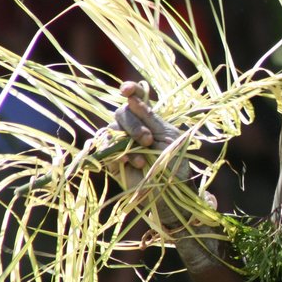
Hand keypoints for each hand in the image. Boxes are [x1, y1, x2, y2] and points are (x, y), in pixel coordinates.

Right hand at [111, 80, 191, 225]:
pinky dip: (121, 153)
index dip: (129, 90)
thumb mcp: (167, 136)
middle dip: (134, 124)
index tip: (126, 90)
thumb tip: (130, 98)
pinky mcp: (112, 160)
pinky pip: (107, 148)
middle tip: (148, 139)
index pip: (134, 98)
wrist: (172, 191)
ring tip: (144, 154)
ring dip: (129, 138)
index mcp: (147, 119)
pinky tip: (135, 162)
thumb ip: (149, 118)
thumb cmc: (174, 163)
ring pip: (112, 129)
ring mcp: (120, 144)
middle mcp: (131, 128)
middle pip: (120, 113)